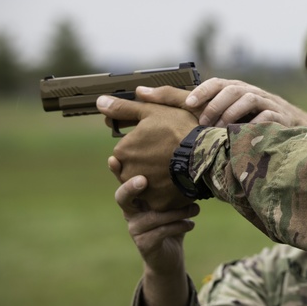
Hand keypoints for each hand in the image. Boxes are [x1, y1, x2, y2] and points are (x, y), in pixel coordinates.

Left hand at [98, 94, 199, 210]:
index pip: (127, 149)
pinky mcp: (158, 203)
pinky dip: (167, 191)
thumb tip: (100, 102)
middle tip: (168, 154)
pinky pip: (159, 197)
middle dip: (147, 162)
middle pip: (134, 167)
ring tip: (174, 167)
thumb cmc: (181, 131)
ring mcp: (142, 191)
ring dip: (155, 178)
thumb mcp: (152, 112)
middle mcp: (127, 173)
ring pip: (146, 184)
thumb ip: (124, 108)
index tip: (159, 141)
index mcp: (123, 151)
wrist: (207, 156)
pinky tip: (178, 180)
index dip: (144, 144)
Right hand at [116, 172, 197, 276]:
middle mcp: (130, 214)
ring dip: (178, 211)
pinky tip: (191, 224)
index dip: (115, 172)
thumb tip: (193, 171)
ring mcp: (135, 230)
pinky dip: (180, 225)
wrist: (171, 257)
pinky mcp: (145, 244)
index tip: (112, 159)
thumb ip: (175, 192)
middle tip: (144, 180)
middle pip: (123, 198)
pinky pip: (163, 230)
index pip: (122, 183)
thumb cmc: (172, 225)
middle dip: (131, 187)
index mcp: (136, 201)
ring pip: (155, 216)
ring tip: (195, 209)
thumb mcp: (173, 206)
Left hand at [183, 77, 306, 126]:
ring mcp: (267, 103)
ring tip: (220, 131)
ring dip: (231, 114)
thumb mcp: (229, 114)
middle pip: (232, 90)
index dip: (203, 91)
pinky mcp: (280, 117)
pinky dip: (253, 123)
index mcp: (236, 90)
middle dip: (215, 106)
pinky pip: (266, 115)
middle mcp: (251, 92)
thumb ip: (204, 110)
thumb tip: (168, 103)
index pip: (217, 83)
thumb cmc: (252, 121)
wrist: (290, 128)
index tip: (188, 104)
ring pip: (248, 99)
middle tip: (203, 124)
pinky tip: (242, 134)